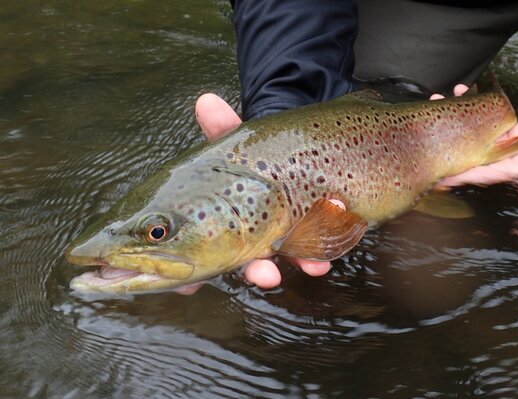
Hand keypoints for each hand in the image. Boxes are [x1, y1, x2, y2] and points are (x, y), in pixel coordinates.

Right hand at [188, 93, 336, 291]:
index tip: (188, 287)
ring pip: (284, 259)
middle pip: (246, 262)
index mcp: (219, 221)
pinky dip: (317, 256)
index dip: (191, 274)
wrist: (302, 145)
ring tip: (311, 268)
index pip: (198, 253)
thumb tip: (206, 101)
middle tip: (264, 276)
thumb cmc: (258, 152)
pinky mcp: (310, 234)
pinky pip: (314, 251)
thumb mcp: (238, 138)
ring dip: (298, 264)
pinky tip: (321, 261)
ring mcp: (280, 238)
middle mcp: (248, 236)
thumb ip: (222, 127)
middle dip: (255, 271)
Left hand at [430, 85, 517, 186]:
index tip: (437, 175)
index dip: (460, 174)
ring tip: (438, 100)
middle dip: (444, 142)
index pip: (483, 173)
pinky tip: (462, 91)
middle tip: (425, 125)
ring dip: (452, 118)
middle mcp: (502, 159)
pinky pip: (479, 120)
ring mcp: (499, 146)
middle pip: (466, 153)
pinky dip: (469, 106)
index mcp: (517, 168)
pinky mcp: (500, 132)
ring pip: (468, 134)